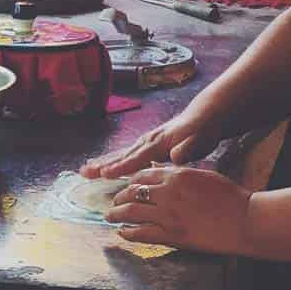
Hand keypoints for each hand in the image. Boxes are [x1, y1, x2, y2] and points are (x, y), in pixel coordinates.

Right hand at [80, 109, 223, 179]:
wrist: (206, 115)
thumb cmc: (204, 130)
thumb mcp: (201, 140)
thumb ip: (188, 148)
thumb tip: (176, 156)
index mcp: (160, 143)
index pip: (138, 158)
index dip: (121, 166)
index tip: (105, 174)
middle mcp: (149, 141)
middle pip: (122, 155)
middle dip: (103, 164)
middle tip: (84, 172)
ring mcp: (147, 141)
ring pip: (121, 154)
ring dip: (103, 162)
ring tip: (85, 170)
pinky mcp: (148, 144)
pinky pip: (126, 154)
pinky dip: (113, 160)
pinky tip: (104, 167)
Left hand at [108, 165, 252, 254]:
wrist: (245, 220)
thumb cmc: (232, 198)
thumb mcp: (205, 176)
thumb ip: (182, 175)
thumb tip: (166, 173)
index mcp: (178, 175)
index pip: (144, 174)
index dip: (131, 181)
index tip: (126, 186)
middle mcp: (168, 192)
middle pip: (132, 192)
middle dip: (119, 197)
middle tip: (113, 203)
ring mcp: (168, 215)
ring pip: (131, 211)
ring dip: (116, 214)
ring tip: (110, 216)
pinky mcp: (171, 235)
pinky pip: (141, 233)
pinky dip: (128, 232)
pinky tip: (122, 232)